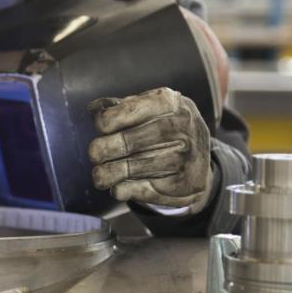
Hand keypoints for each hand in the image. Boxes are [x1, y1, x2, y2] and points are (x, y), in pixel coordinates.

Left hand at [87, 87, 212, 212]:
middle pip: (130, 141)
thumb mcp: (147, 110)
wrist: (198, 161)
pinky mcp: (184, 185)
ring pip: (136, 167)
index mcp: (171, 103)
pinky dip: (123, 189)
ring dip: (109, 173)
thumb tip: (94, 109)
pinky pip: (144, 189)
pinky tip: (117, 188)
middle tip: (94, 154)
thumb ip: (120, 107)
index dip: (107, 120)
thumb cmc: (162, 128)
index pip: (130, 110)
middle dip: (104, 148)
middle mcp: (182, 127)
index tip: (99, 127)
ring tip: (99, 175)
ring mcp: (186, 157)